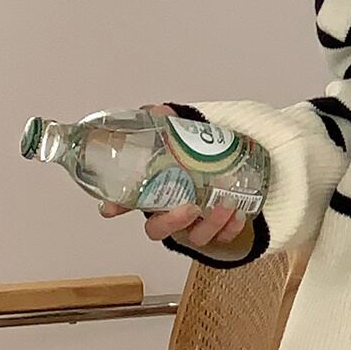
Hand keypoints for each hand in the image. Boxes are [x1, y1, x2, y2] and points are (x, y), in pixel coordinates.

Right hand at [97, 103, 247, 247]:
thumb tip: (157, 111)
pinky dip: (231, 228)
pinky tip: (240, 214)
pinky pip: (222, 238)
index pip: (127, 203)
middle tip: (190, 207)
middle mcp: (170, 213)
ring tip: (227, 203)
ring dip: (211, 223)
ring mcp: (193, 227)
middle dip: (172, 222)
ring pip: (195, 237)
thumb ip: (168, 125)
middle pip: (158, 229)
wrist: (233, 176)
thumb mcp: (184, 139)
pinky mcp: (218, 233)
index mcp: (155, 193)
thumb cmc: (200, 160)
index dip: (116, 206)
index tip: (111, 209)